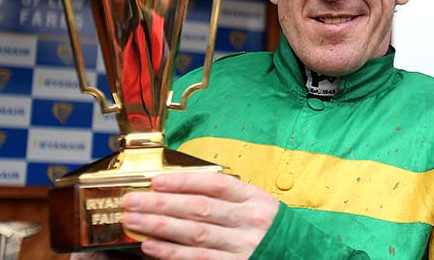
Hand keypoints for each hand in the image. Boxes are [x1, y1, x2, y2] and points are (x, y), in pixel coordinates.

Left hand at [122, 172, 278, 259]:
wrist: (301, 255)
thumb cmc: (271, 230)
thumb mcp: (258, 206)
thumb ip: (229, 198)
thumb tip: (182, 190)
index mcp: (254, 199)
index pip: (215, 185)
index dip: (183, 182)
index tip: (156, 180)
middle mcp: (249, 221)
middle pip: (198, 208)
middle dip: (161, 203)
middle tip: (132, 200)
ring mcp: (242, 246)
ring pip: (194, 234)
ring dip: (160, 226)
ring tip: (134, 220)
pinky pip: (198, 259)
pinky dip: (171, 253)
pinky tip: (150, 246)